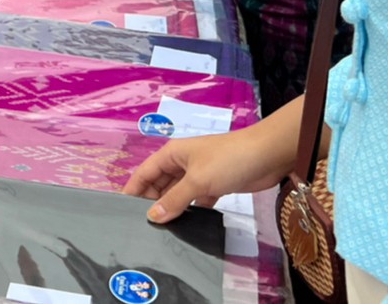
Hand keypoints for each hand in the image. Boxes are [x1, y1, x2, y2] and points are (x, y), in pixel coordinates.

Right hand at [124, 104, 301, 222]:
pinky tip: (186, 229)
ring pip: (177, 194)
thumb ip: (174, 200)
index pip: (145, 173)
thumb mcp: (197, 180)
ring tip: (160, 233)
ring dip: (171, 209)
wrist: (267, 156)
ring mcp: (199, 175)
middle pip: (159, 184)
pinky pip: (195, 201)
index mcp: (172, 155)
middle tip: (141, 228)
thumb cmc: (227, 161)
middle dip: (151, 202)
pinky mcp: (215, 186)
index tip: (120, 211)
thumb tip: (151, 217)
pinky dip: (190, 212)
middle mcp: (182, 164)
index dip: (132, 189)